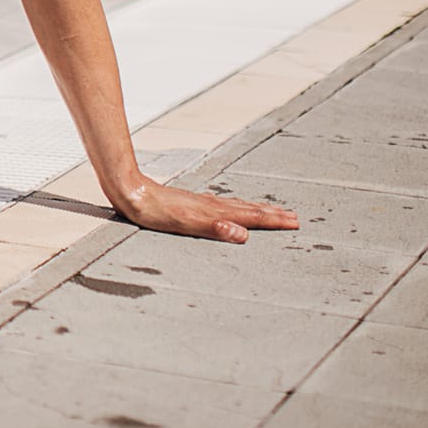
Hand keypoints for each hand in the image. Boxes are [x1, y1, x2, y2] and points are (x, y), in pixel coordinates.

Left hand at [110, 176, 297, 242]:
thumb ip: (215, 229)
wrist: (133, 192)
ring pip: (238, 206)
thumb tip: (243, 234)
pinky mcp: (192, 202)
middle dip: (272, 214)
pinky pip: (224, 204)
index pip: (251, 217)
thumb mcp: (185, 225)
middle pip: (249, 210)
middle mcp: (213, 205)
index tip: (294, 223)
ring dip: (258, 209)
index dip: (273, 221)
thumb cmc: (156, 213)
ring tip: (273, 211)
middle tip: (294, 217)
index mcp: (215, 213)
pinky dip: (237, 207)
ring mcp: (203, 202)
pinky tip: (232, 208)